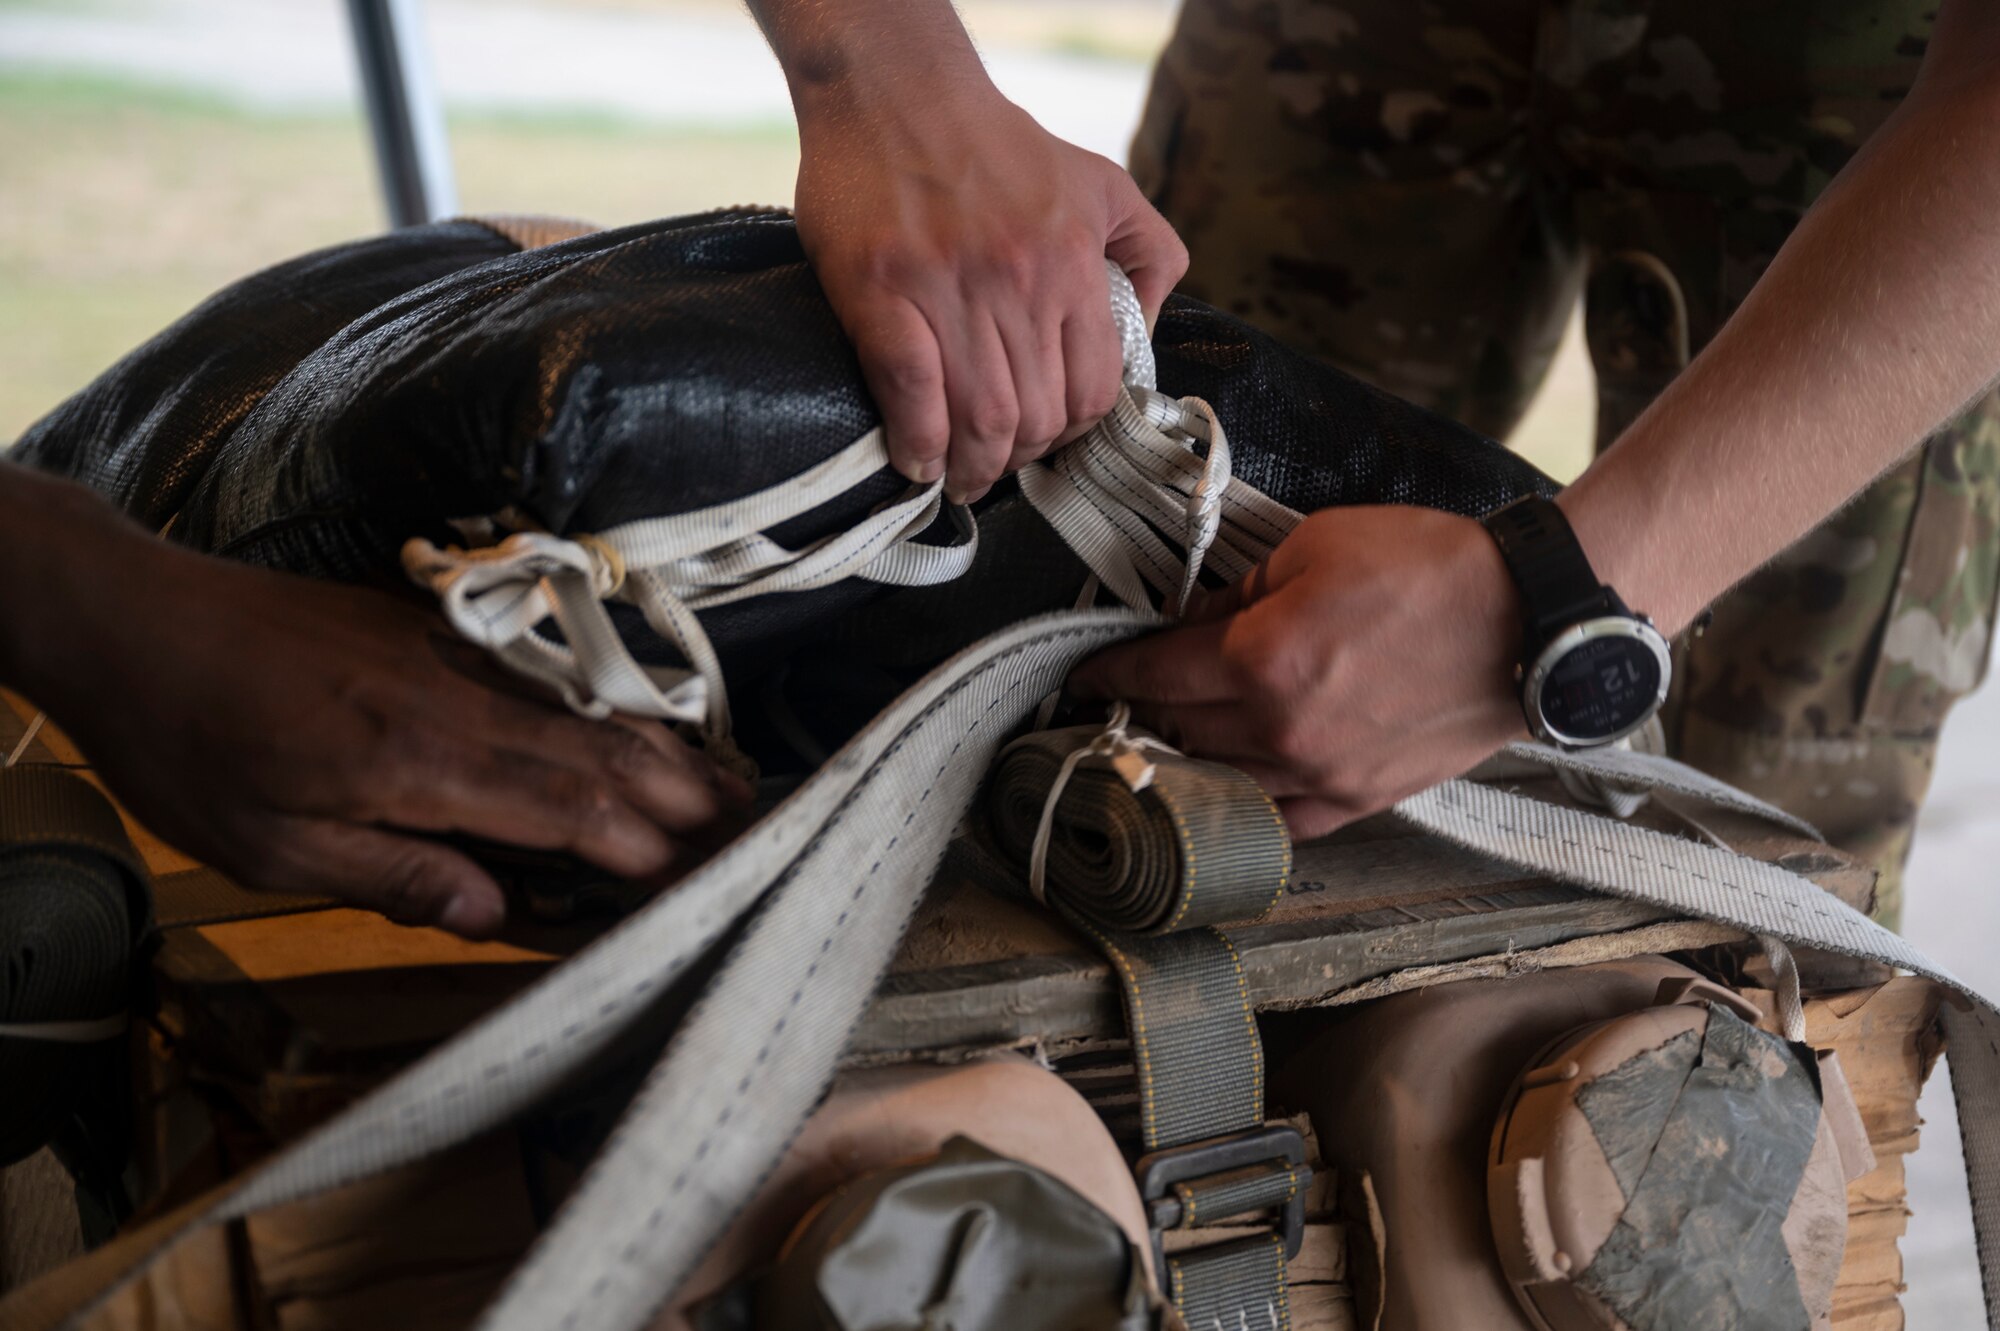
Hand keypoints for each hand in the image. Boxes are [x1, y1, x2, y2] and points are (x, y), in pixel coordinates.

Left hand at [12, 499, 750, 937]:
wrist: (139, 618)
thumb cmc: (193, 746)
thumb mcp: (272, 846)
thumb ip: (396, 876)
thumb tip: (499, 917)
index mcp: (419, 763)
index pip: (564, 810)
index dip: (641, 849)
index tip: (700, 882)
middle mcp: (458, 703)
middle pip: (599, 754)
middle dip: (684, 799)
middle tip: (760, 834)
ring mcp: (455, 659)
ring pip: (586, 710)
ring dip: (665, 753)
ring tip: (729, 788)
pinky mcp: (440, 633)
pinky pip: (551, 680)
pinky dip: (613, 711)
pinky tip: (641, 731)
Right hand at [793, 78, 1185, 500]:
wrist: (896, 90)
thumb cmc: (996, 143)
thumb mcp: (1102, 181)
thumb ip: (1148, 249)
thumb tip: (1149, 325)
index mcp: (1074, 263)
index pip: (1092, 390)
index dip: (1072, 436)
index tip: (1047, 445)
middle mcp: (1021, 281)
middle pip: (1036, 418)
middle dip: (1021, 461)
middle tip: (999, 467)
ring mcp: (949, 289)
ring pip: (979, 419)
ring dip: (973, 468)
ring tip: (962, 478)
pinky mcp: (883, 292)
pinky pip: (910, 393)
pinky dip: (918, 442)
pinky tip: (917, 461)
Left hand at [1068, 507, 1527, 838]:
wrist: (1527, 621)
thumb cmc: (1431, 570)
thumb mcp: (1314, 545)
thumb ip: (1239, 591)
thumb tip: (1193, 623)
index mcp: (1260, 660)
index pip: (1152, 675)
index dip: (1107, 671)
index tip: (1083, 674)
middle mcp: (1280, 730)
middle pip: (1177, 729)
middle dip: (1141, 709)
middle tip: (1120, 698)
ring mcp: (1320, 774)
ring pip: (1218, 780)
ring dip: (1184, 758)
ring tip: (1163, 738)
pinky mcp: (1360, 800)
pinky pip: (1279, 819)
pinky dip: (1244, 801)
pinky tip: (1226, 787)